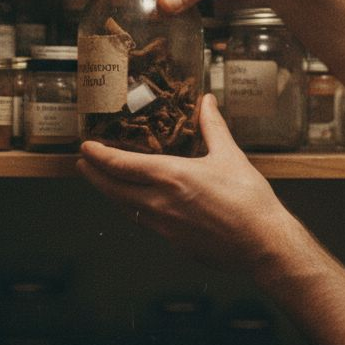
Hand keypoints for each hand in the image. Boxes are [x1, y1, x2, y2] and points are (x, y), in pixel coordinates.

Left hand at [76, 94, 294, 273]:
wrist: (261, 243)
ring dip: (110, 193)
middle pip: (113, 189)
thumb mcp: (229, 156)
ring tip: (104, 182)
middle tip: (83, 164)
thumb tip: (207, 102)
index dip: (98, 156)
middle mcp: (159, 203)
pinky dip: (133, 209)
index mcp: (171, 176)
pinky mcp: (173, 242)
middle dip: (94, 176)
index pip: (121, 165)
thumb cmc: (249, 200)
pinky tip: (137, 204)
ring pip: (125, 208)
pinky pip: (144, 223)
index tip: (85, 148)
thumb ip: (213, 127)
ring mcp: (163, 226)